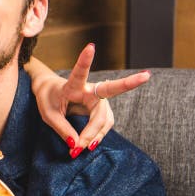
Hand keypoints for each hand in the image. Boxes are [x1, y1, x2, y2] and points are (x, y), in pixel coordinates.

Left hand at [33, 43, 149, 155]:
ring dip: (94, 134)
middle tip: (147, 75)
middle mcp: (90, 89)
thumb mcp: (48, 114)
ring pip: (104, 118)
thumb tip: (77, 144)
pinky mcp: (101, 110)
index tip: (91, 46)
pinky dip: (96, 137)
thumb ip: (62, 128)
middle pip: (110, 91)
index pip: (80, 72)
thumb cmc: (48, 99)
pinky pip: (103, 126)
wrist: (51, 93)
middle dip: (129, 83)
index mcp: (73, 84)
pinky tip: (90, 145)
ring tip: (80, 148)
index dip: (85, 60)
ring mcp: (98, 99)